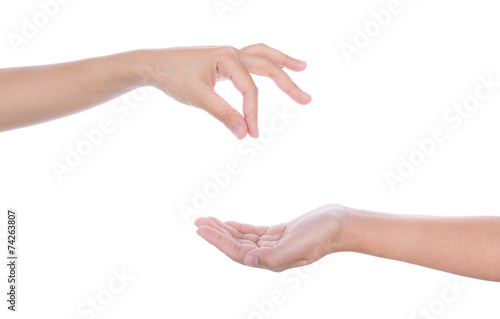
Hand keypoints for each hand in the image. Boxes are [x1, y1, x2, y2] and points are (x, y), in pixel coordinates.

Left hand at [144, 43, 310, 138]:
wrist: (154, 64)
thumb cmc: (173, 77)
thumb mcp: (198, 98)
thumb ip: (223, 114)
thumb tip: (244, 133)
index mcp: (227, 58)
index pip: (250, 89)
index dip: (254, 113)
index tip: (253, 134)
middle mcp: (232, 52)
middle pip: (268, 67)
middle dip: (288, 84)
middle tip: (306, 99)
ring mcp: (230, 54)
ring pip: (263, 56)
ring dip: (283, 63)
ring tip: (302, 67)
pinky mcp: (225, 60)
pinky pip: (252, 59)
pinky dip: (267, 62)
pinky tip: (274, 68)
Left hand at [195, 204, 347, 271]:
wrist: (339, 225)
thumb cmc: (321, 236)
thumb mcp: (297, 247)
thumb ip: (272, 256)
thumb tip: (248, 260)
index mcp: (271, 261)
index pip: (237, 252)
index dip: (218, 241)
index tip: (202, 229)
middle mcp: (270, 255)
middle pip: (236, 246)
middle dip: (216, 235)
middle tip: (198, 222)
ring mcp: (274, 244)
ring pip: (243, 238)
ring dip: (225, 230)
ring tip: (208, 220)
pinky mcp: (279, 234)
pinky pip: (253, 232)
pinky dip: (239, 228)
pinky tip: (229, 223)